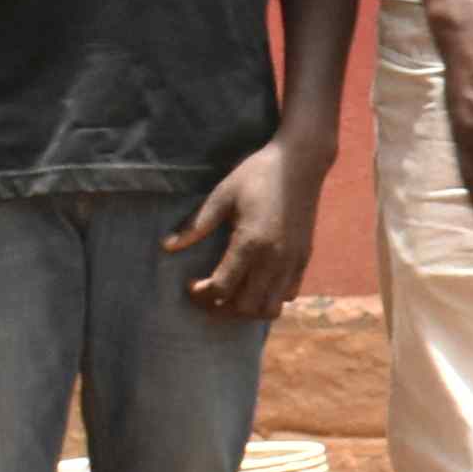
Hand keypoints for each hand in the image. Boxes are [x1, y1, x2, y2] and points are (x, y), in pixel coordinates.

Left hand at [167, 133, 328, 323]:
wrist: (301, 162)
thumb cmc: (258, 174)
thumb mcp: (223, 195)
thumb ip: (197, 225)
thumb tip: (167, 246)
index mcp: (251, 243)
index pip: (223, 288)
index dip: (202, 294)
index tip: (191, 285)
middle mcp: (274, 258)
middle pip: (245, 307)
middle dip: (221, 307)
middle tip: (207, 293)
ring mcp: (293, 261)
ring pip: (270, 308)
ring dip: (248, 309)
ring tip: (233, 294)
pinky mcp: (305, 258)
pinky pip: (288, 294)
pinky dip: (270, 297)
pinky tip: (256, 282)